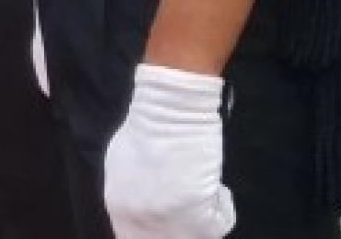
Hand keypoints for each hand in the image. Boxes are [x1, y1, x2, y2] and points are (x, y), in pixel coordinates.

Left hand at [104, 64, 235, 238]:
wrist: (170, 114)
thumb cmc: (146, 131)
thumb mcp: (121, 167)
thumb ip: (129, 196)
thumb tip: (143, 213)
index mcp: (117, 208)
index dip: (154, 234)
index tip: (172, 222)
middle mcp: (139, 223)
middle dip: (183, 229)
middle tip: (192, 211)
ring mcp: (169, 226)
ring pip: (195, 237)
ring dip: (203, 217)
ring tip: (200, 189)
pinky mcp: (199, 222)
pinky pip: (220, 224)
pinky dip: (222, 205)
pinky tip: (213, 184)